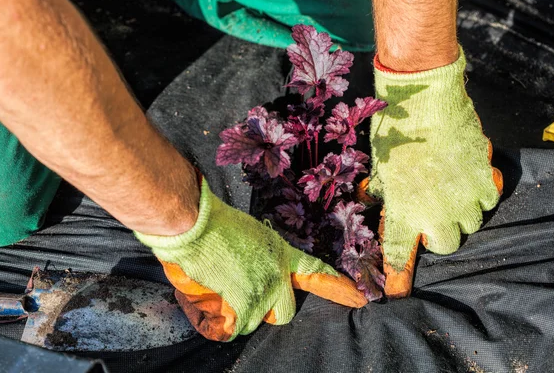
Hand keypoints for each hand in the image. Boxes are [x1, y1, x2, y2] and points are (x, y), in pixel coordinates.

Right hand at [136, 177, 366, 340]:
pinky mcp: (244, 306)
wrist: (194, 225)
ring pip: (255, 320)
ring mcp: (263, 293)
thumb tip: (252, 276)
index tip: (358, 298)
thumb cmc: (214, 225)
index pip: (315, 272)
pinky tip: (210, 296)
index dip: (337, 287)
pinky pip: (234, 328)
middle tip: (243, 292)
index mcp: (281, 254)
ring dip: (239, 313)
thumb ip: (259, 260)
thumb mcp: (249, 236)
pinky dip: (220, 320)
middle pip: (284, 312)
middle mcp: (278, 276)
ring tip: (219, 287)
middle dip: (267, 309)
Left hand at [365, 49, 502, 297]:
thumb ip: (381, 190)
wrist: (426, 103)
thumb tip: (369, 198)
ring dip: (461, 212)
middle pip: (446, 245)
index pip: (399, 256)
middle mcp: (435, 215)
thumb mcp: (379, 167)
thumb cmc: (395, 133)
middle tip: (432, 215)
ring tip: (451, 190)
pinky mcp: (485, 181)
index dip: (398, 275)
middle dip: (440, 235)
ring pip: (470, 223)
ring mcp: (463, 200)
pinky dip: (480, 193)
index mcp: (403, 213)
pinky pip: (488, 200)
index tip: (397, 290)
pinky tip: (468, 176)